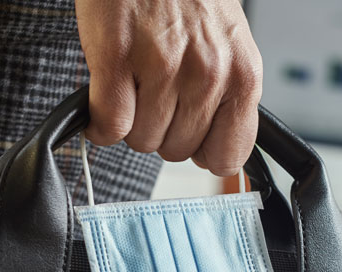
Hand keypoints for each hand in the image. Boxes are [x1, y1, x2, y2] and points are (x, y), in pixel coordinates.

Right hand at [77, 0, 262, 176]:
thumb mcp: (228, 45)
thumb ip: (227, 96)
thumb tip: (218, 154)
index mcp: (242, 75)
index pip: (227, 156)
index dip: (202, 150)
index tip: (190, 137)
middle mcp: (208, 74)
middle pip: (177, 151)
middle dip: (162, 129)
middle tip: (155, 93)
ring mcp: (163, 68)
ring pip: (141, 140)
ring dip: (131, 120)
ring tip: (134, 82)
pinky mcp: (118, 58)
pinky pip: (109, 124)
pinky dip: (99, 121)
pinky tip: (104, 96)